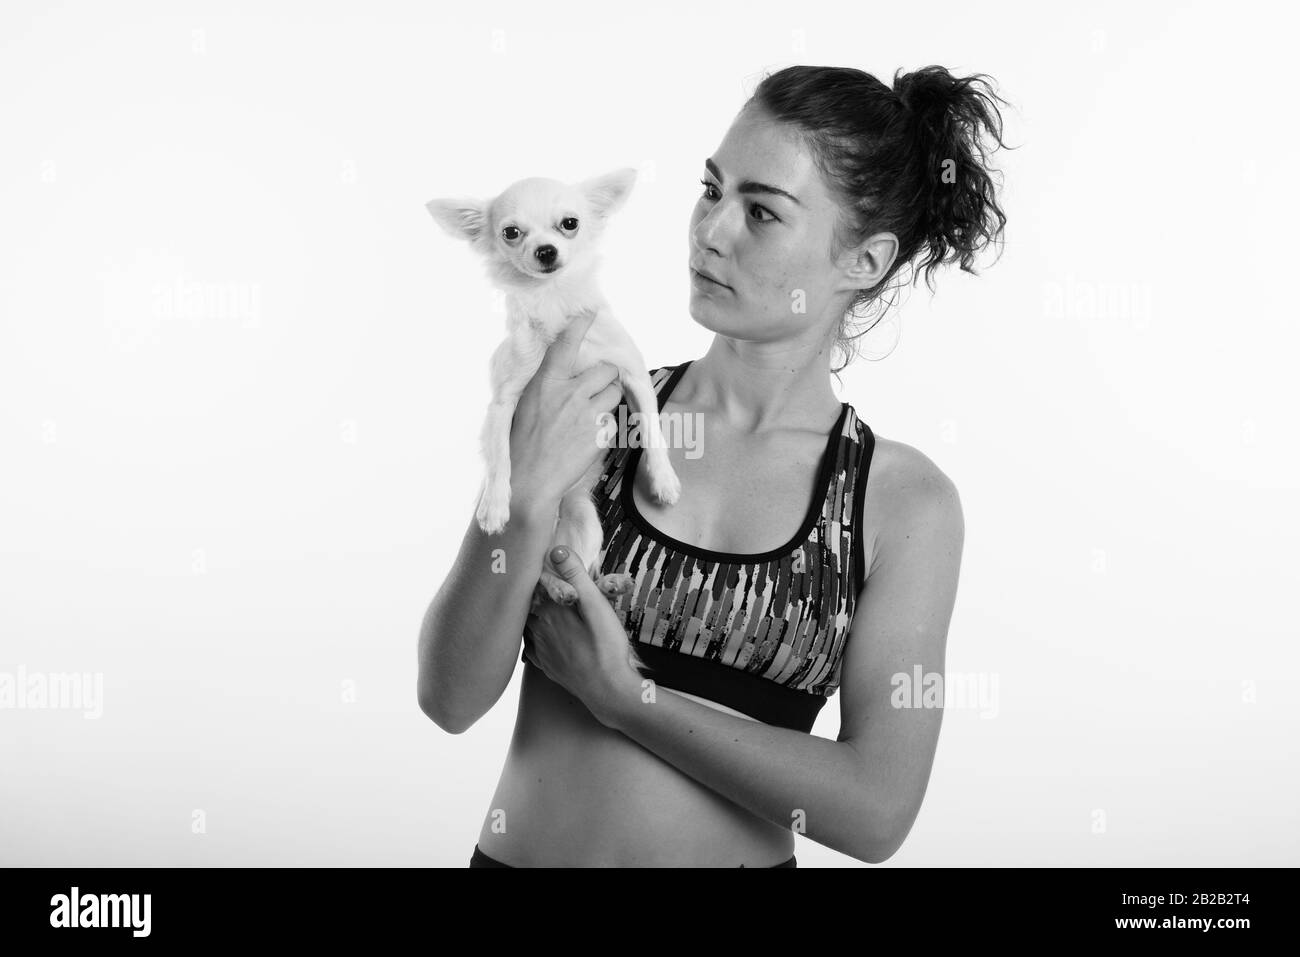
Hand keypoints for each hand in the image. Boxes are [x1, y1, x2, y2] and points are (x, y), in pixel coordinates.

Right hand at [510, 311, 623, 508]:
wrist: (529, 481)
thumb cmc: (522, 444)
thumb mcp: (525, 405)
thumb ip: (546, 385)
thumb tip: (559, 374)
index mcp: (546, 382)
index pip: (566, 344)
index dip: (580, 326)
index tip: (590, 313)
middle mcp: (570, 393)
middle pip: (606, 370)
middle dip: (605, 378)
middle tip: (594, 390)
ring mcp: (588, 413)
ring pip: (613, 394)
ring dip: (607, 402)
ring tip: (589, 418)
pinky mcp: (600, 434)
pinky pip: (612, 422)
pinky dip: (604, 429)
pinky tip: (586, 440)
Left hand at [523, 545, 642, 726]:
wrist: (608, 690)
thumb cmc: (606, 647)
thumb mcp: (596, 605)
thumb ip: (576, 576)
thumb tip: (556, 550)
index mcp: (550, 612)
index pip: (529, 586)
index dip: (531, 575)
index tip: (530, 564)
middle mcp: (538, 630)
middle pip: (524, 606)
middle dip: (528, 595)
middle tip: (529, 583)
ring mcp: (541, 650)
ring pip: (524, 627)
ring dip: (528, 615)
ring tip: (532, 606)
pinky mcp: (546, 667)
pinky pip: (530, 648)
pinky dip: (530, 639)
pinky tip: (536, 637)